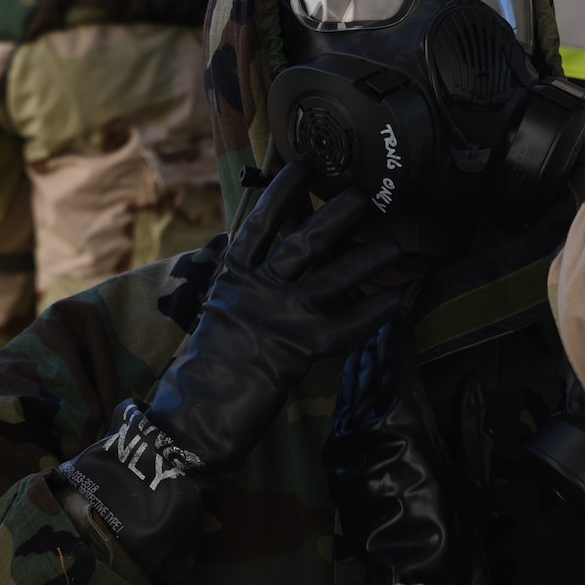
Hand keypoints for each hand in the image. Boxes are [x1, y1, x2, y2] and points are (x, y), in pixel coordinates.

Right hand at [64, 162, 403, 584]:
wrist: (189, 417)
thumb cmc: (198, 374)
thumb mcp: (215, 317)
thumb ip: (240, 291)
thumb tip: (254, 270)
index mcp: (232, 278)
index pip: (258, 223)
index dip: (280, 193)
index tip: (301, 166)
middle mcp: (257, 289)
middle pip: (304, 238)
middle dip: (336, 213)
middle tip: (365, 192)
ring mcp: (279, 316)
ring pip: (333, 274)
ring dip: (368, 255)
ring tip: (395, 235)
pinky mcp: (298, 349)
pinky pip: (345, 327)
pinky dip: (371, 314)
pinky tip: (395, 303)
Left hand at [325, 318, 490, 584]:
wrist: (413, 575)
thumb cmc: (454, 525)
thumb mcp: (475, 472)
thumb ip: (471, 423)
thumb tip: (472, 384)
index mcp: (407, 423)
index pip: (398, 367)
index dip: (398, 338)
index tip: (399, 313)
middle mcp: (370, 429)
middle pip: (368, 374)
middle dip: (375, 344)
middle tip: (378, 317)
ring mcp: (348, 448)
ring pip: (350, 394)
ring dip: (358, 366)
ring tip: (364, 341)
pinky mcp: (337, 467)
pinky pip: (341, 420)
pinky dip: (348, 397)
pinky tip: (351, 385)